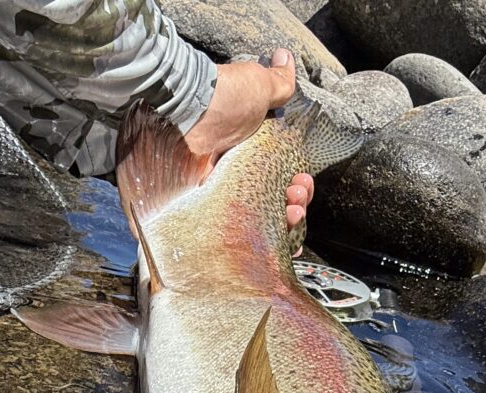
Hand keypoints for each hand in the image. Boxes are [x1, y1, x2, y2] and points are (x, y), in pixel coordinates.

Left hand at [185, 48, 312, 242]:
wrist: (182, 112)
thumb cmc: (221, 96)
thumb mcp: (257, 86)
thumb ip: (278, 82)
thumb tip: (286, 60)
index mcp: (252, 152)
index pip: (280, 178)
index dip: (296, 185)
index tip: (303, 182)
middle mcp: (236, 175)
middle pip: (273, 203)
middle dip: (295, 205)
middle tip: (297, 198)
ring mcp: (221, 195)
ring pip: (259, 221)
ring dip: (285, 222)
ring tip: (292, 213)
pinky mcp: (206, 211)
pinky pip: (235, 234)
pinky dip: (258, 240)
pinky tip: (279, 235)